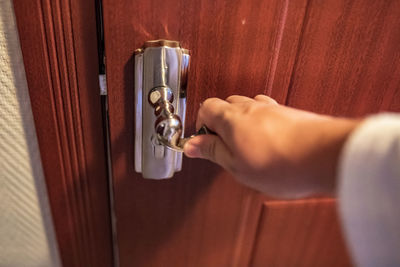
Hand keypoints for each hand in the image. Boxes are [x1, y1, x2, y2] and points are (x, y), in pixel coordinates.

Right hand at [183, 95, 358, 197]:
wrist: (326, 155)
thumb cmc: (282, 164)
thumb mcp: (237, 166)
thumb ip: (213, 151)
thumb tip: (192, 144)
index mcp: (232, 118)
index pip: (206, 107)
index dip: (201, 125)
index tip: (205, 143)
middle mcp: (251, 107)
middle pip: (226, 104)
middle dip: (221, 123)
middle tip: (225, 147)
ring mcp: (272, 108)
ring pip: (248, 108)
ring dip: (242, 123)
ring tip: (247, 147)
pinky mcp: (289, 113)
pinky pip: (267, 113)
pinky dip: (261, 124)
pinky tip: (267, 142)